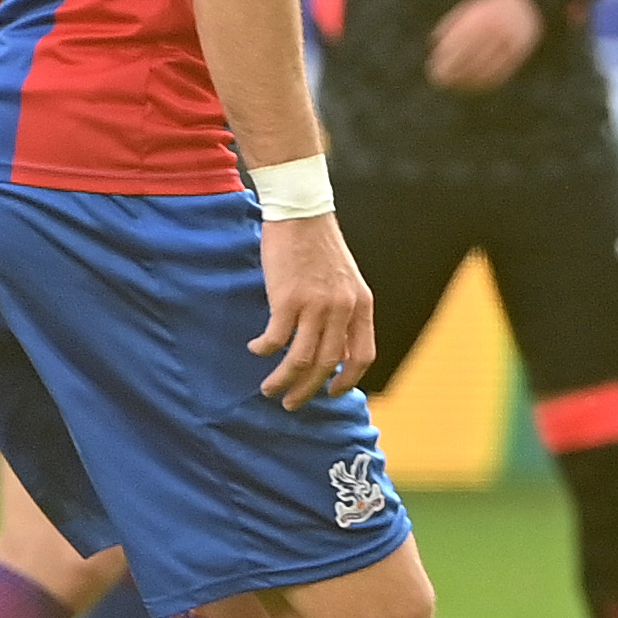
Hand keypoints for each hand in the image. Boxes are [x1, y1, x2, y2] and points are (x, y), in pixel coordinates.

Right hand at [251, 212, 377, 408]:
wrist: (302, 214)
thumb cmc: (319, 248)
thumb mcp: (345, 281)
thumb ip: (343, 313)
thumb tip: (333, 349)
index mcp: (361, 305)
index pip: (362, 355)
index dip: (347, 380)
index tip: (332, 393)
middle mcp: (342, 309)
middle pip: (327, 364)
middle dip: (308, 390)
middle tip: (291, 403)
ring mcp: (315, 305)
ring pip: (300, 359)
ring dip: (283, 380)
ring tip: (269, 389)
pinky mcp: (287, 299)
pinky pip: (276, 338)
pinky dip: (264, 349)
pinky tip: (256, 349)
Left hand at [423, 0, 545, 92]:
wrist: (525, 5)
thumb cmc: (489, 7)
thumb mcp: (471, 8)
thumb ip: (452, 22)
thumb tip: (434, 42)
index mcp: (484, 16)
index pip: (461, 42)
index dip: (446, 58)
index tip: (434, 67)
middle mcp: (499, 30)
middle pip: (472, 56)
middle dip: (454, 71)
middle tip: (441, 80)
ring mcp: (511, 42)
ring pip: (487, 67)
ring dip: (468, 80)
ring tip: (454, 85)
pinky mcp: (520, 53)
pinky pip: (501, 72)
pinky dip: (485, 81)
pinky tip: (472, 85)